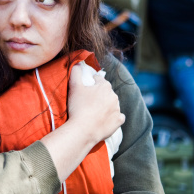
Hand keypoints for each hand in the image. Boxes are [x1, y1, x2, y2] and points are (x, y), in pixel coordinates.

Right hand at [39, 64, 124, 182]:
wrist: (83, 130)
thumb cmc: (78, 107)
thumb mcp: (74, 87)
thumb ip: (75, 72)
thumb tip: (78, 64)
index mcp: (104, 86)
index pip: (99, 80)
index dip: (92, 83)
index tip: (87, 89)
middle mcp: (114, 96)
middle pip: (107, 92)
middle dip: (100, 95)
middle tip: (89, 102)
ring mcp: (117, 109)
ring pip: (113, 104)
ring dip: (107, 106)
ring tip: (95, 112)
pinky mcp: (119, 121)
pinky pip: (119, 117)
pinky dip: (114, 118)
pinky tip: (106, 120)